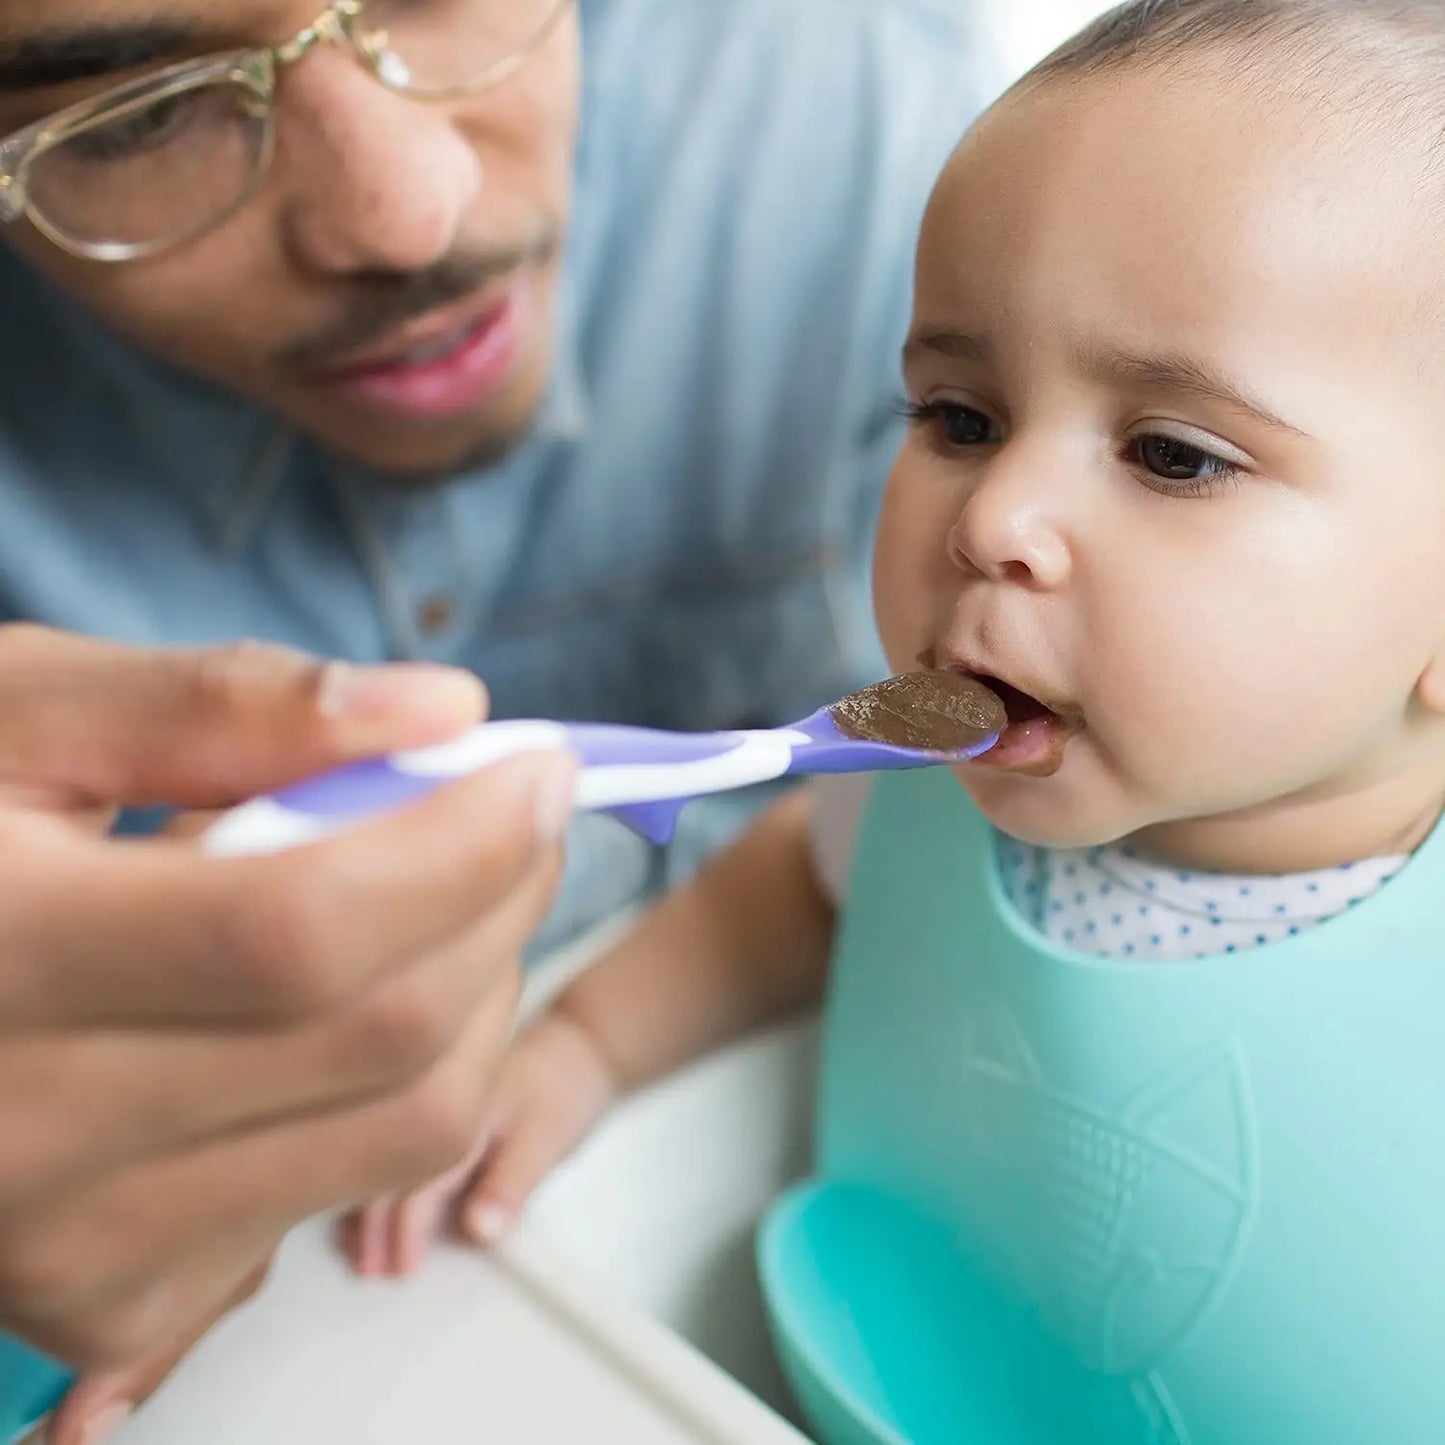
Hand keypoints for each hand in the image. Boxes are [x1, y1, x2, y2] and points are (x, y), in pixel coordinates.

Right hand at [0, 627, 574, 1426]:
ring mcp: (72, 1247)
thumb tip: (440, 710)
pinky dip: (402, 1082)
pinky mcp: (113, 1296)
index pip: (307, 928)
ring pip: (408, 1129)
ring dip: (476, 992)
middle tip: (514, 819)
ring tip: (436, 898)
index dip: (462, 844)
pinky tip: (337, 1003)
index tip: (535, 771)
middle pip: (386, 1038)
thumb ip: (223, 706)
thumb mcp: (16, 715)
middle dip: (500, 903)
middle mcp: (27, 1139)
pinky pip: (351, 1186)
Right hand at [344, 1010, 621, 1276]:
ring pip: (383, 1151)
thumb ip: (511, 1184)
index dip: (402, 1225)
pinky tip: (368, 1206)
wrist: (580, 1045)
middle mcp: (433, 1098)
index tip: (398, 1266)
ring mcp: (428, 1098)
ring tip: (358, 1249)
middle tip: (369, 1268)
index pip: (417, 1173)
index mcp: (459, 1107)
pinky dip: (379, 1179)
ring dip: (367, 1202)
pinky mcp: (430, 1104)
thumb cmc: (564, 1090)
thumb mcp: (547, 1139)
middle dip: (370, 1220)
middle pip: (387, 1162)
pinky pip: (396, 1142)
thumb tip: (477, 1231)